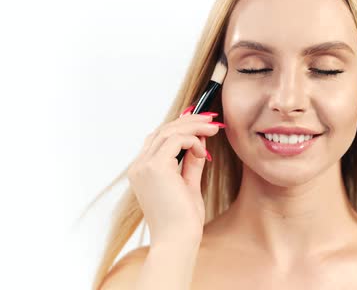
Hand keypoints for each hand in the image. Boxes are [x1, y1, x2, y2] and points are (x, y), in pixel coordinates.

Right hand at [127, 109, 223, 245]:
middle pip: (163, 130)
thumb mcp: (188, 185)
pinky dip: (193, 140)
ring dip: (194, 126)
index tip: (202, 124)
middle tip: (212, 120)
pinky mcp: (155, 167)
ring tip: (214, 128)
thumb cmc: (183, 220)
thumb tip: (199, 142)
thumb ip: (191, 163)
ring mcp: (144, 166)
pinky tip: (204, 152)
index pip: (158, 138)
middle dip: (189, 121)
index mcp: (142, 171)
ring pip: (169, 131)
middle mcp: (138, 166)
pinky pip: (176, 140)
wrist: (178, 240)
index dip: (180, 127)